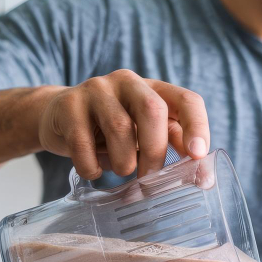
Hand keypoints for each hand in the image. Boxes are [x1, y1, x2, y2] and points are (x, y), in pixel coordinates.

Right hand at [38, 68, 209, 178]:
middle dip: (155, 152)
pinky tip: (94, 170)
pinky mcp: (68, 105)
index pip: (186, 100)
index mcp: (154, 89)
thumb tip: (203, 179)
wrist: (58, 117)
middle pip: (152, 110)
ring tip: (122, 172)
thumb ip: (173, 146)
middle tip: (150, 180)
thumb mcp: (146, 133)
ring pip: (120, 127)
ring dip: (125, 162)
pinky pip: (83, 143)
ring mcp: (96, 90)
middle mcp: (127, 82)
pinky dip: (92, 166)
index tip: (198, 155)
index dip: (197, 126)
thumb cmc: (112, 130)